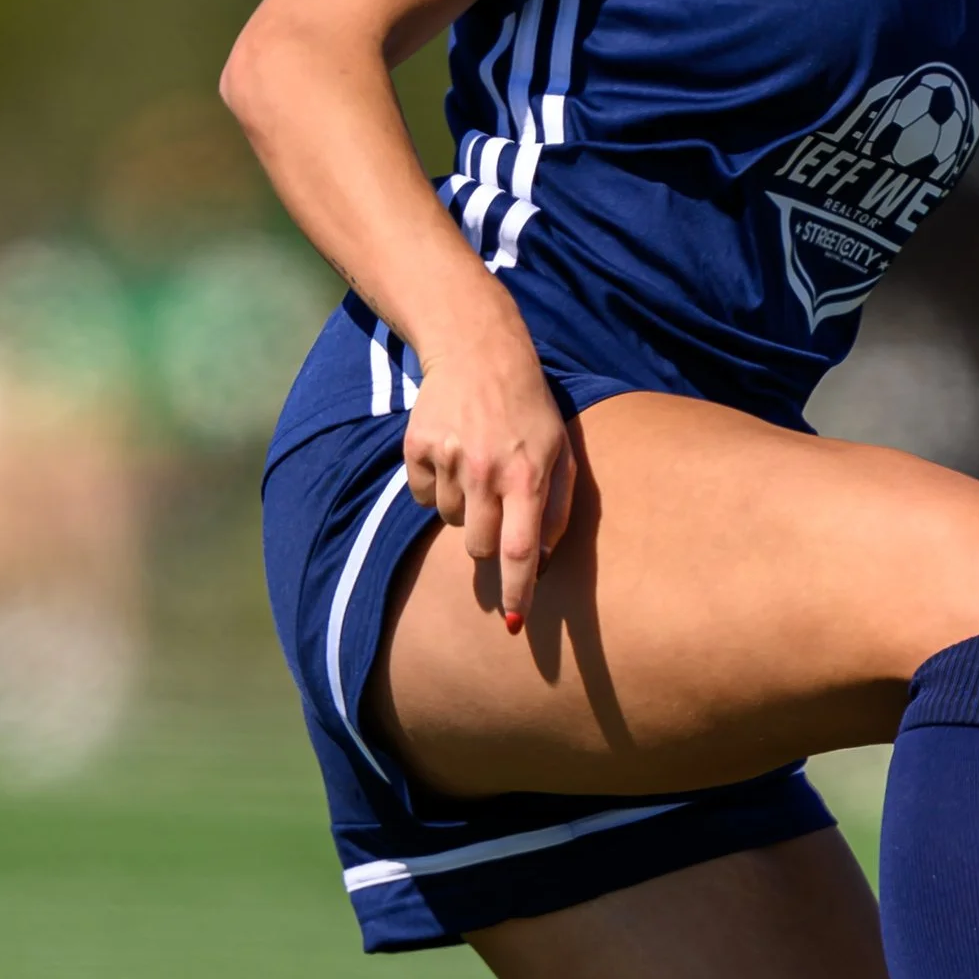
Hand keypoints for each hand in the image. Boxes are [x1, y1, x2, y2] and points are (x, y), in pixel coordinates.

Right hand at [401, 302, 575, 631]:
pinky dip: (437, 486)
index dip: (517, 591)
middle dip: (488, 542)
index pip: (520, 551)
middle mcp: (485, 471)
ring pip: (449, 522)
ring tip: (478, 466)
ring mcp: (447, 459)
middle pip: (478, 547)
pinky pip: (423, 497)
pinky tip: (454, 454)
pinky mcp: (417, 448)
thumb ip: (557, 510)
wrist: (480, 353)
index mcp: (527, 475)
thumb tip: (544, 564)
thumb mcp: (561, 453)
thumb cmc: (531, 410)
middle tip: (497, 506)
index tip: (515, 625)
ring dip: (464, 507)